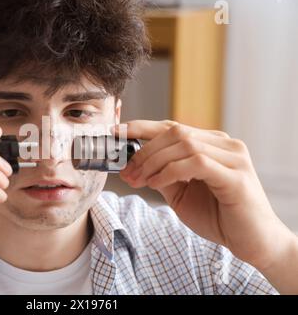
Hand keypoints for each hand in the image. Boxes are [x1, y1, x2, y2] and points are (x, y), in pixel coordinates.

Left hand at [115, 120, 296, 273]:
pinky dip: (170, 171)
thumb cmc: (217, 217)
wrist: (252, 243)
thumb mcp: (181, 193)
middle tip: (126, 172)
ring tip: (138, 180)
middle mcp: (225, 144)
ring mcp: (233, 157)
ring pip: (184, 144)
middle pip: (175, 132)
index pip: (173, 127)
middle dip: (143, 151)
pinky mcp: (236, 176)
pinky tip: (156, 184)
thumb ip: (164, 174)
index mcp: (212, 144)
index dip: (143, 127)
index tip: (117, 133)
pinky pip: (196, 162)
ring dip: (153, 162)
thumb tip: (136, 162)